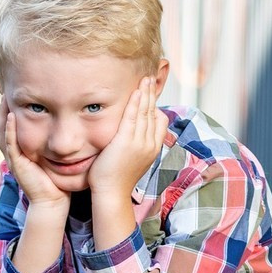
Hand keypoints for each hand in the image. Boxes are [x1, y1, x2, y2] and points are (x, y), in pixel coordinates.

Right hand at [0, 97, 69, 212]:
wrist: (54, 200)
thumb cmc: (58, 178)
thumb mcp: (56, 153)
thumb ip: (57, 137)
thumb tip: (72, 119)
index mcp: (21, 147)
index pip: (12, 121)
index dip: (11, 105)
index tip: (15, 88)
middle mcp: (14, 151)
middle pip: (2, 123)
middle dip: (2, 105)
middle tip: (4, 87)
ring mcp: (13, 158)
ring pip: (2, 132)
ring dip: (3, 113)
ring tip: (4, 97)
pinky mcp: (17, 164)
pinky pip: (10, 144)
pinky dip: (10, 130)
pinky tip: (11, 116)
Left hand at [87, 77, 169, 199]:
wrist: (111, 194)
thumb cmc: (117, 179)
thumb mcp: (133, 161)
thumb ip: (136, 147)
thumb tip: (133, 137)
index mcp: (153, 149)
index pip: (160, 121)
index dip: (156, 105)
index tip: (151, 93)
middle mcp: (150, 145)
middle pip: (154, 113)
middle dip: (152, 95)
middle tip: (150, 78)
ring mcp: (140, 143)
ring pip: (145, 113)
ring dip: (145, 94)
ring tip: (145, 79)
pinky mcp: (126, 142)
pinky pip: (132, 117)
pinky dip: (135, 103)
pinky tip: (136, 92)